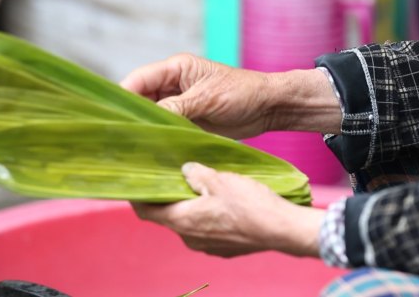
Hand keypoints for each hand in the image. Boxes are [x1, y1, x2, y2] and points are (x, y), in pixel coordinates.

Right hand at [121, 54, 341, 138]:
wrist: (269, 108)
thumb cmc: (242, 93)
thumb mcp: (207, 99)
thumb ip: (176, 109)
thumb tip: (148, 122)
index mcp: (175, 69)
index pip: (139, 80)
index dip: (123, 96)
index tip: (110, 116)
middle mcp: (172, 86)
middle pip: (141, 100)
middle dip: (131, 117)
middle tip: (117, 138)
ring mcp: (179, 105)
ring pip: (151, 118)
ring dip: (145, 131)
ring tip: (131, 149)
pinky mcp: (187, 122)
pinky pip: (166, 131)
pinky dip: (160, 140)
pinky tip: (152, 153)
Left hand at [132, 162, 324, 257]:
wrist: (282, 230)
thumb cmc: (251, 205)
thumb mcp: (220, 180)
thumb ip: (197, 174)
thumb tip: (185, 170)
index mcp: (183, 221)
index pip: (148, 212)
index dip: (138, 198)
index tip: (135, 185)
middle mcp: (191, 238)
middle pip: (168, 216)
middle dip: (168, 198)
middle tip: (171, 177)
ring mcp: (208, 246)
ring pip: (189, 223)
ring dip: (190, 206)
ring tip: (199, 185)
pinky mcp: (224, 248)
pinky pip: (207, 230)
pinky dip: (207, 215)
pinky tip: (220, 201)